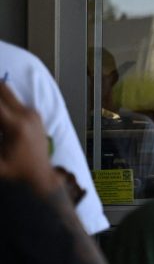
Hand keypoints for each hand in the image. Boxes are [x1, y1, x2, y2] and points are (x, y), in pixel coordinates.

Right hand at [0, 80, 58, 194]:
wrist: (40, 175)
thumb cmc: (15, 172)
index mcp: (16, 126)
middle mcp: (27, 114)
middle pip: (2, 88)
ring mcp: (33, 113)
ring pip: (8, 92)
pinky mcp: (34, 114)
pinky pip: (14, 100)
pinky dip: (2, 102)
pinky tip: (0, 117)